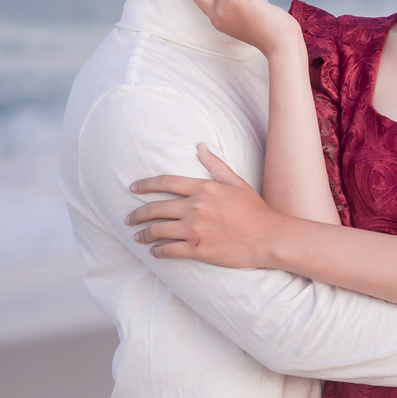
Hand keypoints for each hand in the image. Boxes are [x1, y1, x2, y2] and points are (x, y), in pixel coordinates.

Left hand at [126, 144, 282, 267]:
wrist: (268, 237)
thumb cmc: (254, 209)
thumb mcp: (236, 182)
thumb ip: (215, 165)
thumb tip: (200, 146)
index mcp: (203, 188)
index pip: (166, 183)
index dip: (146, 185)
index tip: (133, 188)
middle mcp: (195, 207)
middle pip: (156, 208)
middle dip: (138, 214)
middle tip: (128, 218)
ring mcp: (195, 230)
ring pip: (158, 230)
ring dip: (144, 234)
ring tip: (137, 236)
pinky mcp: (197, 250)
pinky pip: (168, 250)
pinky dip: (157, 251)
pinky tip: (153, 251)